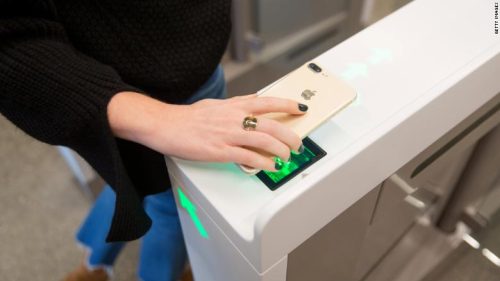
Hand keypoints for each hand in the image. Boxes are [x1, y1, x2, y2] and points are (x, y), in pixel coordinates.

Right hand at [108, 92, 305, 170]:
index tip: (300, 109)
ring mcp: (228, 134)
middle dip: (289, 135)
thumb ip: (236, 105)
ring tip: (287, 156)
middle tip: (297, 143)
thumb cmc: (188, 117)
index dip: (287, 105)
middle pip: (271, 124)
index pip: (267, 102)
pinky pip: (248, 157)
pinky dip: (263, 162)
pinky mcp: (220, 151)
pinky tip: (270, 166)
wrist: (166, 125)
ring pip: (264, 140)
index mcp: (234, 106)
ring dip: (280, 150)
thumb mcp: (216, 105)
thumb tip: (252, 103)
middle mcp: (234, 118)